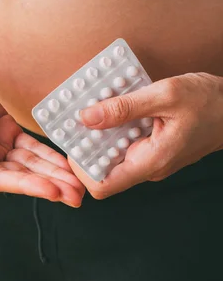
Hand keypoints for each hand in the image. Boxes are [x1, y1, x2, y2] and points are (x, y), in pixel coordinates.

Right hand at [0, 57, 84, 206]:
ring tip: (78, 185)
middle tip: (77, 196)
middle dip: (48, 185)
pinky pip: (29, 146)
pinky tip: (65, 164)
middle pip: (18, 176)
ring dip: (52, 173)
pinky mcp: (4, 130)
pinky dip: (47, 154)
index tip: (53, 191)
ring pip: (27, 164)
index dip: (26, 184)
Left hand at [68, 72, 222, 198]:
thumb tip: (87, 118)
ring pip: (114, 150)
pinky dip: (117, 122)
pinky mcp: (154, 146)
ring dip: (102, 127)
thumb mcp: (165, 95)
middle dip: (87, 139)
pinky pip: (127, 139)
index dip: (79, 168)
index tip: (71, 139)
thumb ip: (124, 108)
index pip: (102, 185)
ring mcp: (152, 157)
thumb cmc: (209, 102)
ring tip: (96, 100)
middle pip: (103, 165)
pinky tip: (116, 100)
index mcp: (151, 161)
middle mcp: (149, 165)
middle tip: (77, 111)